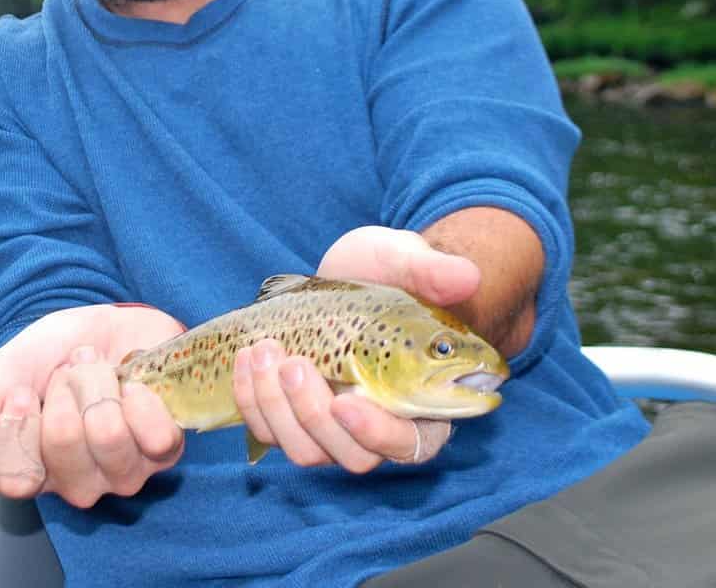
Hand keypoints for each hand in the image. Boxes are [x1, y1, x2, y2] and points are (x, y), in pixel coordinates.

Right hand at [0, 304, 185, 503]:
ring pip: (109, 437)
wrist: (109, 324)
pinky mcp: (162, 448)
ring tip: (102, 370)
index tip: (22, 391)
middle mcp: (78, 479)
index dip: (19, 428)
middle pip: (66, 449)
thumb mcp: (13, 368)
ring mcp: (123, 468)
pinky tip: (133, 386)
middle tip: (69, 370)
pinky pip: (157, 440)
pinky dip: (144, 401)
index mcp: (33, 467)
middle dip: (66, 389)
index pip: (16, 478)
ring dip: (102, 386)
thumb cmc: (57, 352)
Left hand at [232, 226, 478, 470]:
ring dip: (276, 407)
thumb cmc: (387, 270)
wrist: (347, 272)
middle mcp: (380, 425)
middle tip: (293, 363)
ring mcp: (334, 426)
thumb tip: (467, 276)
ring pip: (306, 450)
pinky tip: (248, 355)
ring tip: (264, 351)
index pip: (413, 444)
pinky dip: (253, 399)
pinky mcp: (295, 416)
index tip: (347, 401)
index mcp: (424, 401)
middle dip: (314, 413)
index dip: (379, 433)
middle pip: (352, 455)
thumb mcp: (405, 258)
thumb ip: (434, 270)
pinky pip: (270, 431)